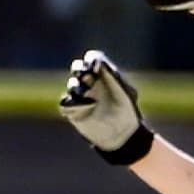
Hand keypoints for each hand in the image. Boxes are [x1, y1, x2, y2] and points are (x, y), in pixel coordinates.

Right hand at [59, 50, 153, 164]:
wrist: (123, 134)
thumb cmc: (127, 111)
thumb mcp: (124, 91)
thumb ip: (112, 75)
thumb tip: (97, 62)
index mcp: (103, 75)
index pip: (92, 60)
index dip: (91, 59)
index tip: (95, 64)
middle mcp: (90, 84)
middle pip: (78, 68)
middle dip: (80, 68)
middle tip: (86, 74)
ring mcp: (81, 97)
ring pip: (72, 85)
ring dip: (78, 86)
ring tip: (87, 93)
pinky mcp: (74, 111)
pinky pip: (66, 103)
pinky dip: (72, 103)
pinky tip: (87, 106)